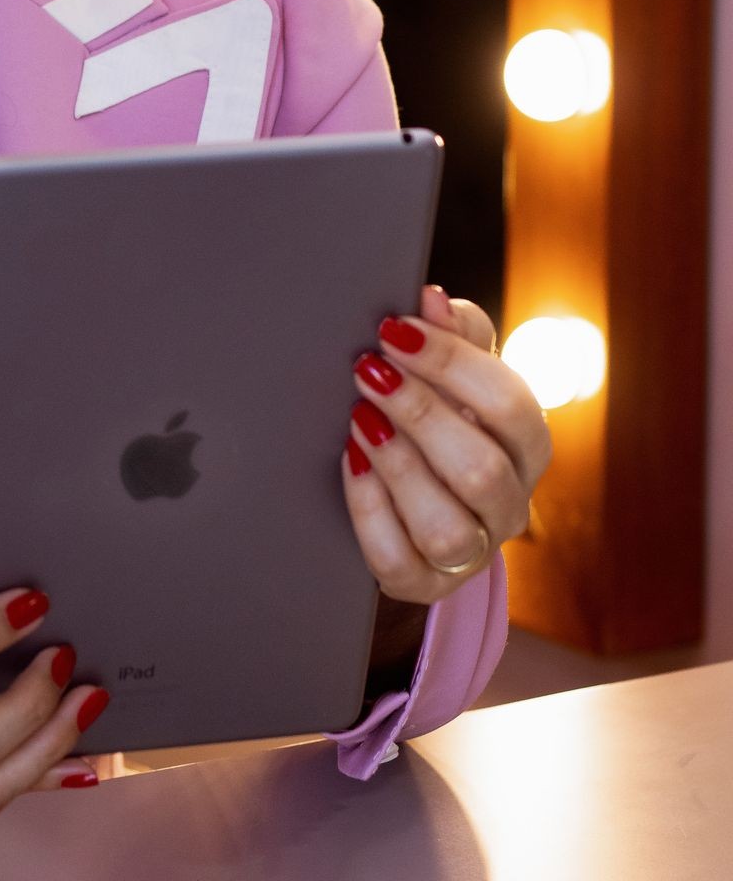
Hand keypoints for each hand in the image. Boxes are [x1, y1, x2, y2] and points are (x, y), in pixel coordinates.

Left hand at [340, 284, 551, 604]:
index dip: (451, 363)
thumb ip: (454, 331)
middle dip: (419, 413)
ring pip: (447, 527)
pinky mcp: (425, 583)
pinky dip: (369, 510)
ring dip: (398, 466)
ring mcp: (471, 552)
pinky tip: (352, 463)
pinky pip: (398, 560)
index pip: (510, 405)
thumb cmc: (444, 416)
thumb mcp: (457, 372)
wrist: (416, 499)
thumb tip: (430, 297)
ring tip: (360, 419)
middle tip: (366, 371)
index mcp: (528, 446)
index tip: (393, 330)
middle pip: (482, 470)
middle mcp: (510, 505)